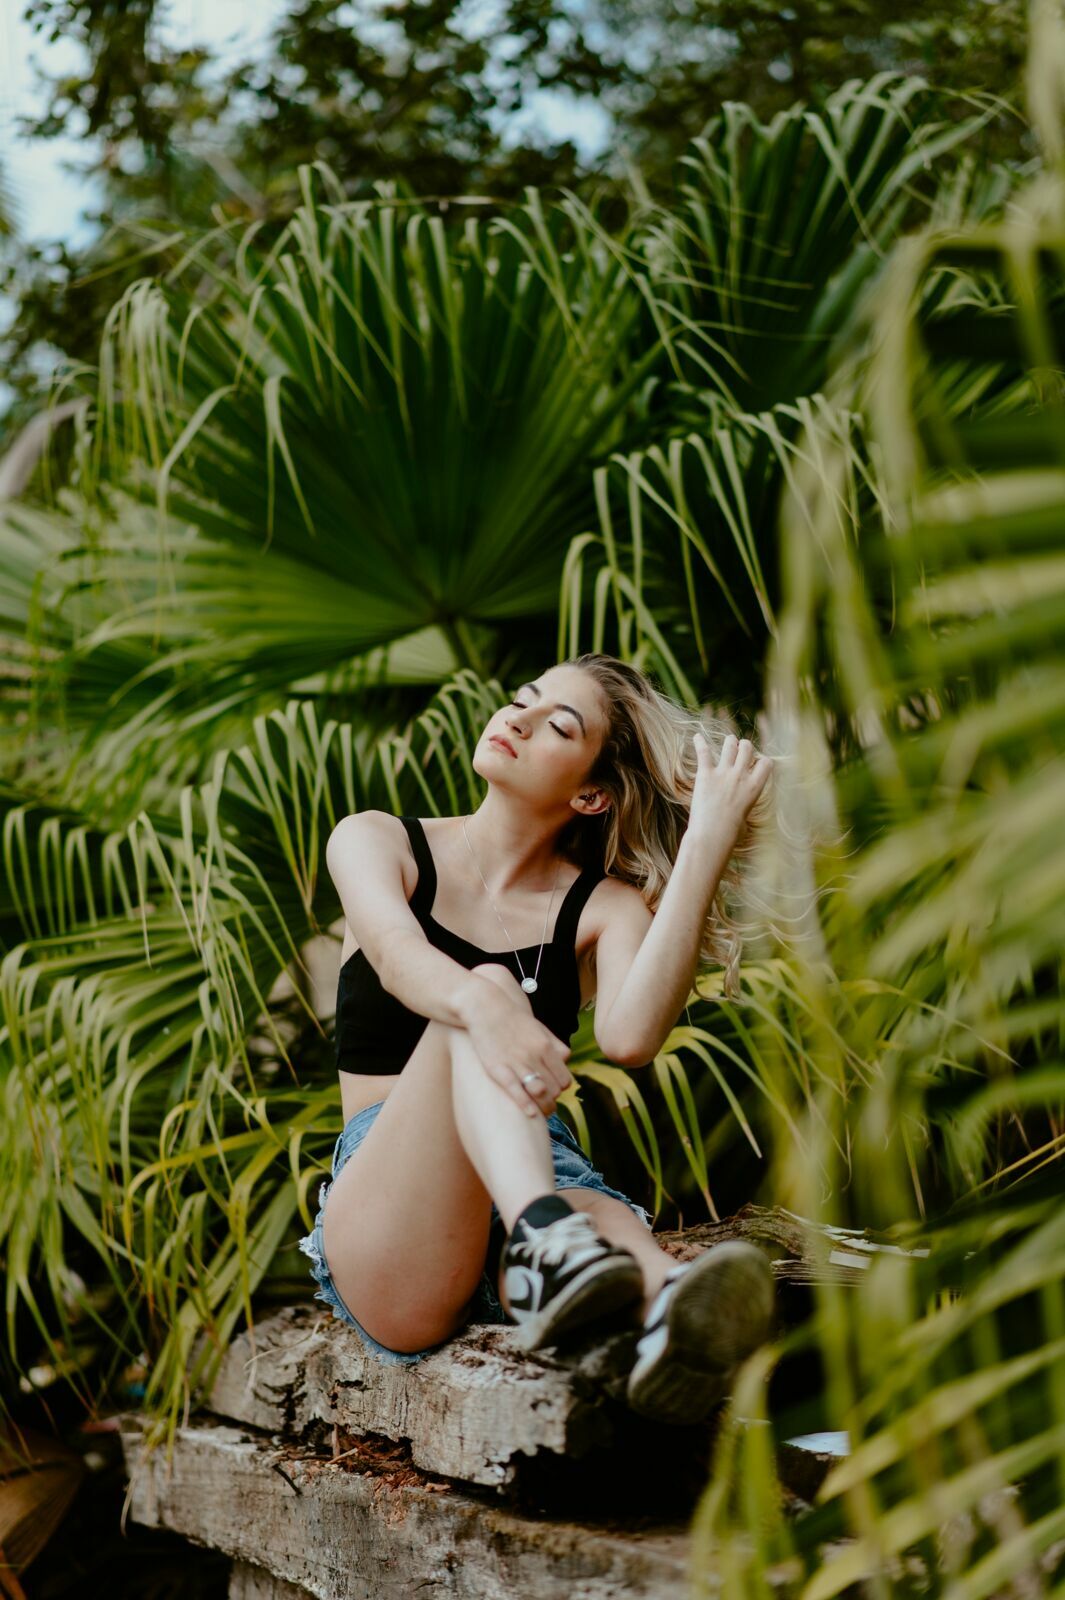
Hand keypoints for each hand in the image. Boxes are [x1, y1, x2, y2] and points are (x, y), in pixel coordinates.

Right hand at [462, 983, 573, 1118]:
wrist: (486, 1008)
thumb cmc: (514, 1020)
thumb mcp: (539, 1029)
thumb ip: (555, 1045)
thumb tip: (566, 1060)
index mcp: (546, 1046)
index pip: (564, 1079)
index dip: (561, 1089)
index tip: (554, 1091)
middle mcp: (534, 1055)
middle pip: (554, 1089)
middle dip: (553, 1100)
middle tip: (547, 1104)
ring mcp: (517, 1062)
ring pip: (540, 1093)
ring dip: (544, 1107)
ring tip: (541, 1112)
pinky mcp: (498, 1068)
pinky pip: (516, 1091)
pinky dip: (526, 1105)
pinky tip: (530, 1114)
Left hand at [689, 731, 771, 841]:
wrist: (712, 835)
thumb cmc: (730, 832)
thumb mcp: (746, 813)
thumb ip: (745, 799)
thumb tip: (741, 800)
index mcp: (755, 786)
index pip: (766, 762)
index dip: (762, 761)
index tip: (756, 764)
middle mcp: (741, 776)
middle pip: (747, 747)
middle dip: (745, 746)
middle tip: (740, 750)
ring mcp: (723, 773)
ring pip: (730, 744)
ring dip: (729, 742)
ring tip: (728, 742)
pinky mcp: (705, 774)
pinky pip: (704, 752)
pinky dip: (700, 742)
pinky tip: (697, 736)